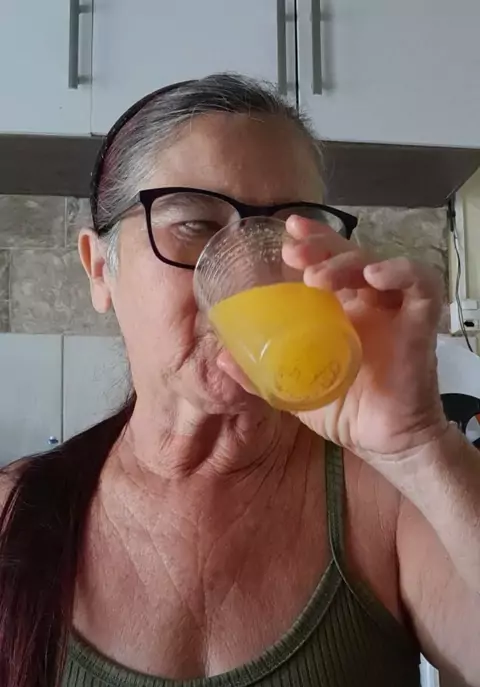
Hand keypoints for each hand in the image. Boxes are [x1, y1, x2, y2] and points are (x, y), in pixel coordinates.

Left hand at [220, 215, 447, 461]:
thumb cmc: (345, 412)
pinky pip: (421, 284)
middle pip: (349, 256)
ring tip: (316, 275)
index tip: (288, 231)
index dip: (312, 241)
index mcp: (339, 311)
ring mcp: (395, 310)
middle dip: (321, 245)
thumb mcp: (293, 392)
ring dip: (346, 262)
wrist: (384, 443)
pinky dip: (400, 273)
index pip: (327, 263)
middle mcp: (367, 303)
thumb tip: (221, 358)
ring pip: (378, 264)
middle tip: (294, 250)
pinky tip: (374, 277)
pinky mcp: (421, 321)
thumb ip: (259, 375)